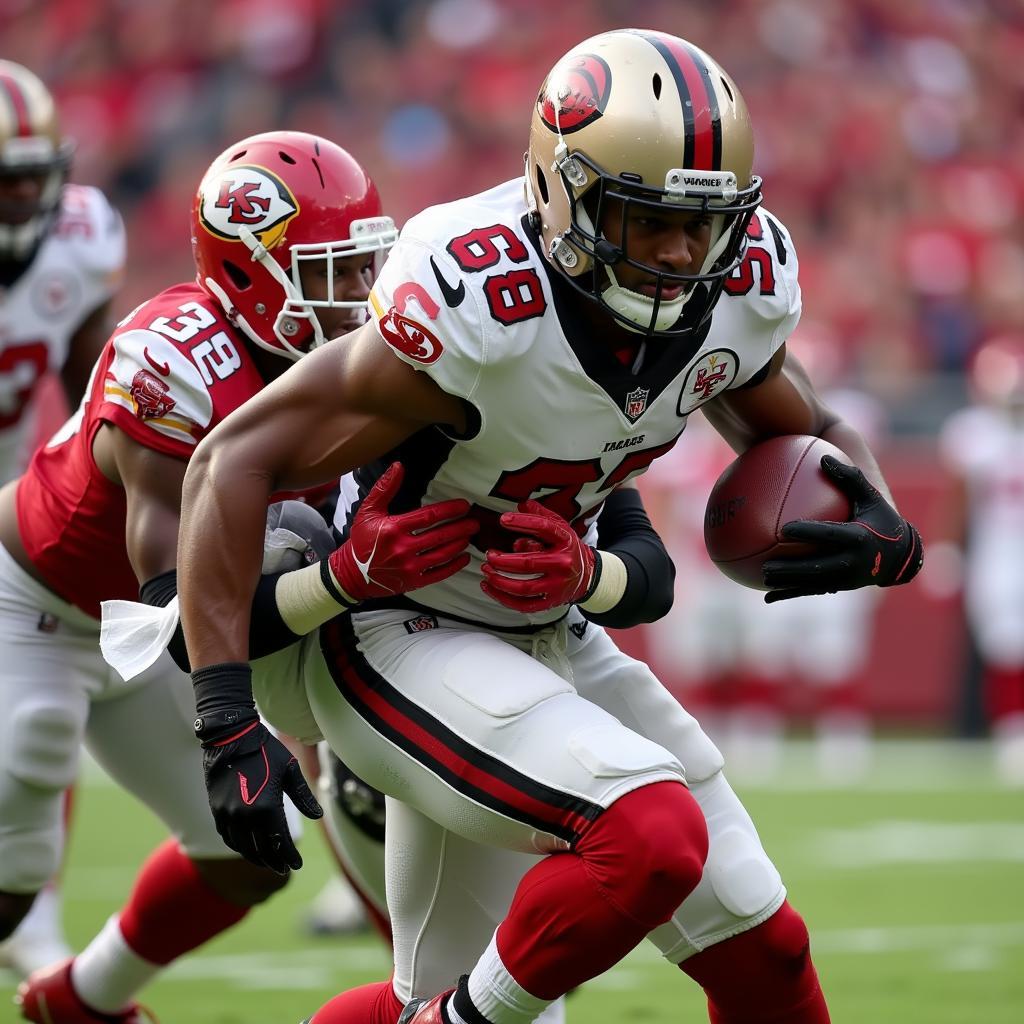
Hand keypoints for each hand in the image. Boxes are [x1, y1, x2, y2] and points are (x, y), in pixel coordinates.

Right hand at [199, 718, 322, 873]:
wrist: (231, 737)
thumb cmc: (265, 751)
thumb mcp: (290, 770)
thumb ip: (303, 796)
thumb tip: (318, 816)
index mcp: (267, 806)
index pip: (280, 841)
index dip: (289, 856)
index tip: (297, 865)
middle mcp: (246, 815)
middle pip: (261, 849)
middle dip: (274, 861)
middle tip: (284, 868)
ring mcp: (228, 814)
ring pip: (242, 846)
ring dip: (256, 857)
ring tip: (267, 862)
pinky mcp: (217, 810)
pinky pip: (228, 836)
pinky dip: (239, 846)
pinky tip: (247, 847)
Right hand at [329, 462, 477, 601]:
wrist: (352, 574)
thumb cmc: (361, 541)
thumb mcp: (368, 511)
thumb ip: (385, 488)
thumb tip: (398, 467)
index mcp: (394, 529)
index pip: (429, 517)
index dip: (450, 510)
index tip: (463, 506)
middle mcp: (403, 549)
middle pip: (440, 536)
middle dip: (461, 527)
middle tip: (474, 522)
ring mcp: (409, 567)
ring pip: (442, 554)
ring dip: (459, 544)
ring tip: (469, 536)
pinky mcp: (413, 582)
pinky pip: (439, 573)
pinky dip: (454, 566)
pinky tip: (463, 558)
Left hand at [480, 499, 596, 612]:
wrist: (587, 576)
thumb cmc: (566, 548)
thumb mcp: (560, 528)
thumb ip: (541, 516)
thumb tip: (522, 504)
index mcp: (566, 541)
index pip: (544, 528)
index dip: (522, 523)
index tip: (503, 520)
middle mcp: (563, 564)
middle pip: (529, 563)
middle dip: (504, 560)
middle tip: (489, 555)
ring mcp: (557, 586)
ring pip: (524, 588)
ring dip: (500, 580)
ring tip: (486, 570)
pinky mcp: (550, 602)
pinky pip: (523, 605)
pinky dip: (503, 598)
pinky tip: (488, 586)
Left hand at [761, 455, 922, 602]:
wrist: (900, 556)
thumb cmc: (880, 520)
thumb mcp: (870, 498)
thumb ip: (849, 477)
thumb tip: (823, 457)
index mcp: (860, 538)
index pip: (830, 535)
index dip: (809, 532)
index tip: (786, 528)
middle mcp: (853, 562)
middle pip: (817, 567)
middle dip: (792, 568)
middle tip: (766, 564)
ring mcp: (845, 579)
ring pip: (812, 584)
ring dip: (787, 583)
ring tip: (762, 578)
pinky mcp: (839, 587)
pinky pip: (810, 592)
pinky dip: (789, 594)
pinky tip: (767, 597)